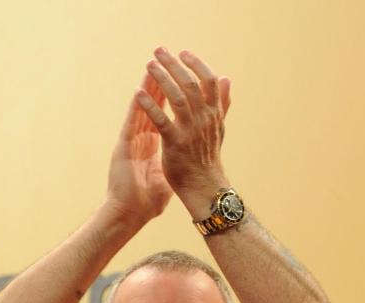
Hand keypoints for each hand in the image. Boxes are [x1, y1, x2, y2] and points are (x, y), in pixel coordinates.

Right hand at [104, 72, 173, 227]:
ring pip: (141, 110)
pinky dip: (137, 109)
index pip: (164, 117)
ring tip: (152, 68)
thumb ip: (176, 166)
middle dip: (160, 86)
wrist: (130, 215)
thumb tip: (190, 164)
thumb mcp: (167, 180)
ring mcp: (131, 142)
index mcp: (152, 147)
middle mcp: (141, 140)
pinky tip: (140, 93)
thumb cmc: (146, 202)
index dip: (171, 100)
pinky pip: (132, 124)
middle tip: (167, 65)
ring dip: (147, 90)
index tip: (182, 83)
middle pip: (153, 108)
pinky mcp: (123, 148)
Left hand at [135, 47, 231, 218]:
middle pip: (191, 84)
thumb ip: (221, 103)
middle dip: (174, 65)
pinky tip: (138, 94)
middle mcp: (204, 120)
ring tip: (149, 65)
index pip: (210, 81)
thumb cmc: (208, 158)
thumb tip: (226, 79)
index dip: (197, 64)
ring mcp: (190, 132)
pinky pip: (161, 121)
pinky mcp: (175, 144)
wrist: (205, 189)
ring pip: (177, 98)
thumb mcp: (218, 128)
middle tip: (159, 51)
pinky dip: (149, 106)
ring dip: (161, 79)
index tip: (183, 53)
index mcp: (214, 115)